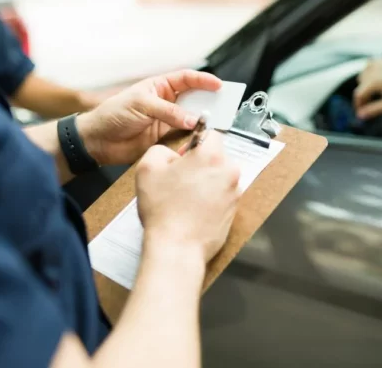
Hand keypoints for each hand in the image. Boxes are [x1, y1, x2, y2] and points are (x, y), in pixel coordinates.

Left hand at [78, 70, 221, 165]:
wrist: (98, 141)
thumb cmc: (114, 114)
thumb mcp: (141, 105)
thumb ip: (168, 112)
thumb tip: (192, 120)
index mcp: (160, 87)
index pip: (186, 79)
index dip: (203, 80)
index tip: (219, 85)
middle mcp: (166, 102)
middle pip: (194, 98)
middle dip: (209, 101)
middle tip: (224, 106)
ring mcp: (167, 120)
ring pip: (192, 118)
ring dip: (203, 120)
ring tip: (216, 123)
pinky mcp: (165, 138)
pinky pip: (184, 135)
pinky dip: (193, 136)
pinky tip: (201, 137)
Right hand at [136, 131, 240, 261]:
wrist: (177, 247)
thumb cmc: (163, 209)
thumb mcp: (147, 168)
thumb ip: (160, 150)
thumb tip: (172, 154)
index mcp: (211, 156)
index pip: (212, 134)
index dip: (195, 143)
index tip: (184, 157)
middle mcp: (229, 171)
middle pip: (217, 158)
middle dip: (201, 164)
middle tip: (181, 180)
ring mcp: (235, 192)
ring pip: (221, 178)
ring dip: (207, 182)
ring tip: (186, 199)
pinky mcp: (235, 211)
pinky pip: (223, 197)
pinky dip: (212, 200)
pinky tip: (194, 211)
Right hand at [353, 58, 381, 119]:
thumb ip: (374, 110)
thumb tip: (360, 115)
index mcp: (376, 81)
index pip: (359, 94)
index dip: (358, 104)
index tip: (361, 112)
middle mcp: (375, 70)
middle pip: (360, 86)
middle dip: (364, 96)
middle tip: (371, 105)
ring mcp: (379, 63)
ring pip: (363, 75)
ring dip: (366, 84)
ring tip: (375, 92)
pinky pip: (369, 65)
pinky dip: (370, 72)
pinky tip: (376, 78)